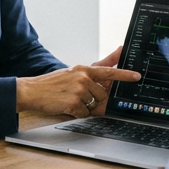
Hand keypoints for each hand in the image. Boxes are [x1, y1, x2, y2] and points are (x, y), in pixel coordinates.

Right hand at [16, 58, 140, 117]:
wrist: (31, 91)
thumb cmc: (52, 83)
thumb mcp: (73, 72)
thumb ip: (96, 68)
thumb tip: (116, 54)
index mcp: (83, 69)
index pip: (108, 71)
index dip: (124, 75)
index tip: (137, 76)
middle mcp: (82, 78)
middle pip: (101, 95)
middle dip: (92, 100)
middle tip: (76, 96)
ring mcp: (78, 90)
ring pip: (93, 105)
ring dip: (83, 107)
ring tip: (68, 100)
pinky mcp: (73, 102)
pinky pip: (83, 114)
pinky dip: (75, 113)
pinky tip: (65, 106)